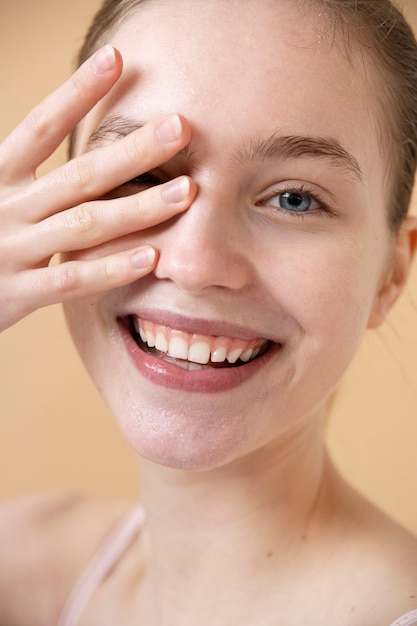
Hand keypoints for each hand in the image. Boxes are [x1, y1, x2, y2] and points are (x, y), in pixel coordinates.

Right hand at [0, 45, 195, 331]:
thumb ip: (31, 177)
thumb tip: (79, 145)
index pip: (40, 125)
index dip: (76, 92)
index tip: (116, 60)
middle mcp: (6, 207)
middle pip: (79, 175)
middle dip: (133, 151)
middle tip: (181, 127)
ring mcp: (12, 250)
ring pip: (84, 225)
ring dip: (138, 208)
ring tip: (186, 192)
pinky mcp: (17, 293)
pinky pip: (72, 280)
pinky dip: (111, 269)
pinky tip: (152, 257)